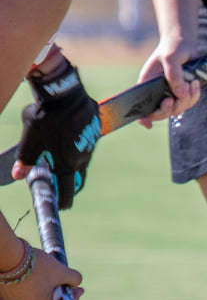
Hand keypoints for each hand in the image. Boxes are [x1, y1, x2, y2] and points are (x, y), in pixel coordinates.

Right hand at [0, 238, 81, 299]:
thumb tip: (76, 282)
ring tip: (53, 274)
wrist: (8, 257)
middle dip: (61, 292)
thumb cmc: (37, 267)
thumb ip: (74, 279)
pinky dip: (34, 285)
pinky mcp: (8, 295)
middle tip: (68, 281)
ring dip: (47, 288)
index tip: (79, 289)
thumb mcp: (62, 271)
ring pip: (37, 298)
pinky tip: (38, 273)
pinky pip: (25, 293)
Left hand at [12, 51, 100, 207]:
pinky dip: (76, 146)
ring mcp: (91, 145)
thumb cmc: (46, 116)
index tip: (62, 206)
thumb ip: (25, 158)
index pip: (68, 190)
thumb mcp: (30, 138)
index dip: (64, 201)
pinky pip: (86, 144)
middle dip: (70, 185)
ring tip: (58, 154)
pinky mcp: (94, 132)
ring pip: (82, 160)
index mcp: (67, 163)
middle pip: (78, 178)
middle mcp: (82, 158)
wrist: (66, 92)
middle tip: (61, 185)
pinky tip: (67, 136)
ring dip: (72, 163)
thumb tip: (18, 175)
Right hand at [135, 38, 201, 127]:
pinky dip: (195, 95)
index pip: (141, 105)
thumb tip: (180, 94)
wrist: (183, 43)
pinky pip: (190, 101)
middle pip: (162, 112)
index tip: (148, 124)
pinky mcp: (184, 91)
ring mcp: (172, 92)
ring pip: (179, 108)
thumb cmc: (172, 48)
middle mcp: (158, 91)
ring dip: (186, 100)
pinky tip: (196, 83)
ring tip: (191, 83)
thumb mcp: (170, 57)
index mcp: (146, 84)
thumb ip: (174, 75)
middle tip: (172, 99)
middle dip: (169, 109)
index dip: (142, 117)